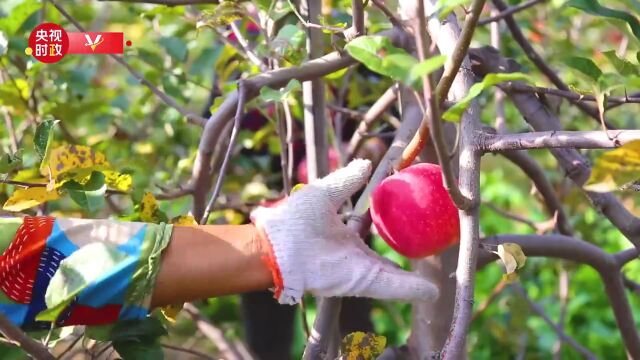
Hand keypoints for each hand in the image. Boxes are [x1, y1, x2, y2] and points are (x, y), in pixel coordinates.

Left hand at [251, 159, 438, 304]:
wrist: (278, 246)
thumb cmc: (294, 220)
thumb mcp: (326, 192)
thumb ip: (348, 180)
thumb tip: (367, 163)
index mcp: (345, 236)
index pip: (373, 235)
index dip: (390, 231)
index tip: (408, 224)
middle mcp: (353, 256)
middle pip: (386, 263)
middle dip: (405, 265)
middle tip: (426, 259)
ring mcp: (359, 271)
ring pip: (394, 278)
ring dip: (414, 283)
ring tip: (436, 287)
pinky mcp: (362, 282)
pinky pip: (392, 287)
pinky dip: (411, 290)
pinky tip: (432, 292)